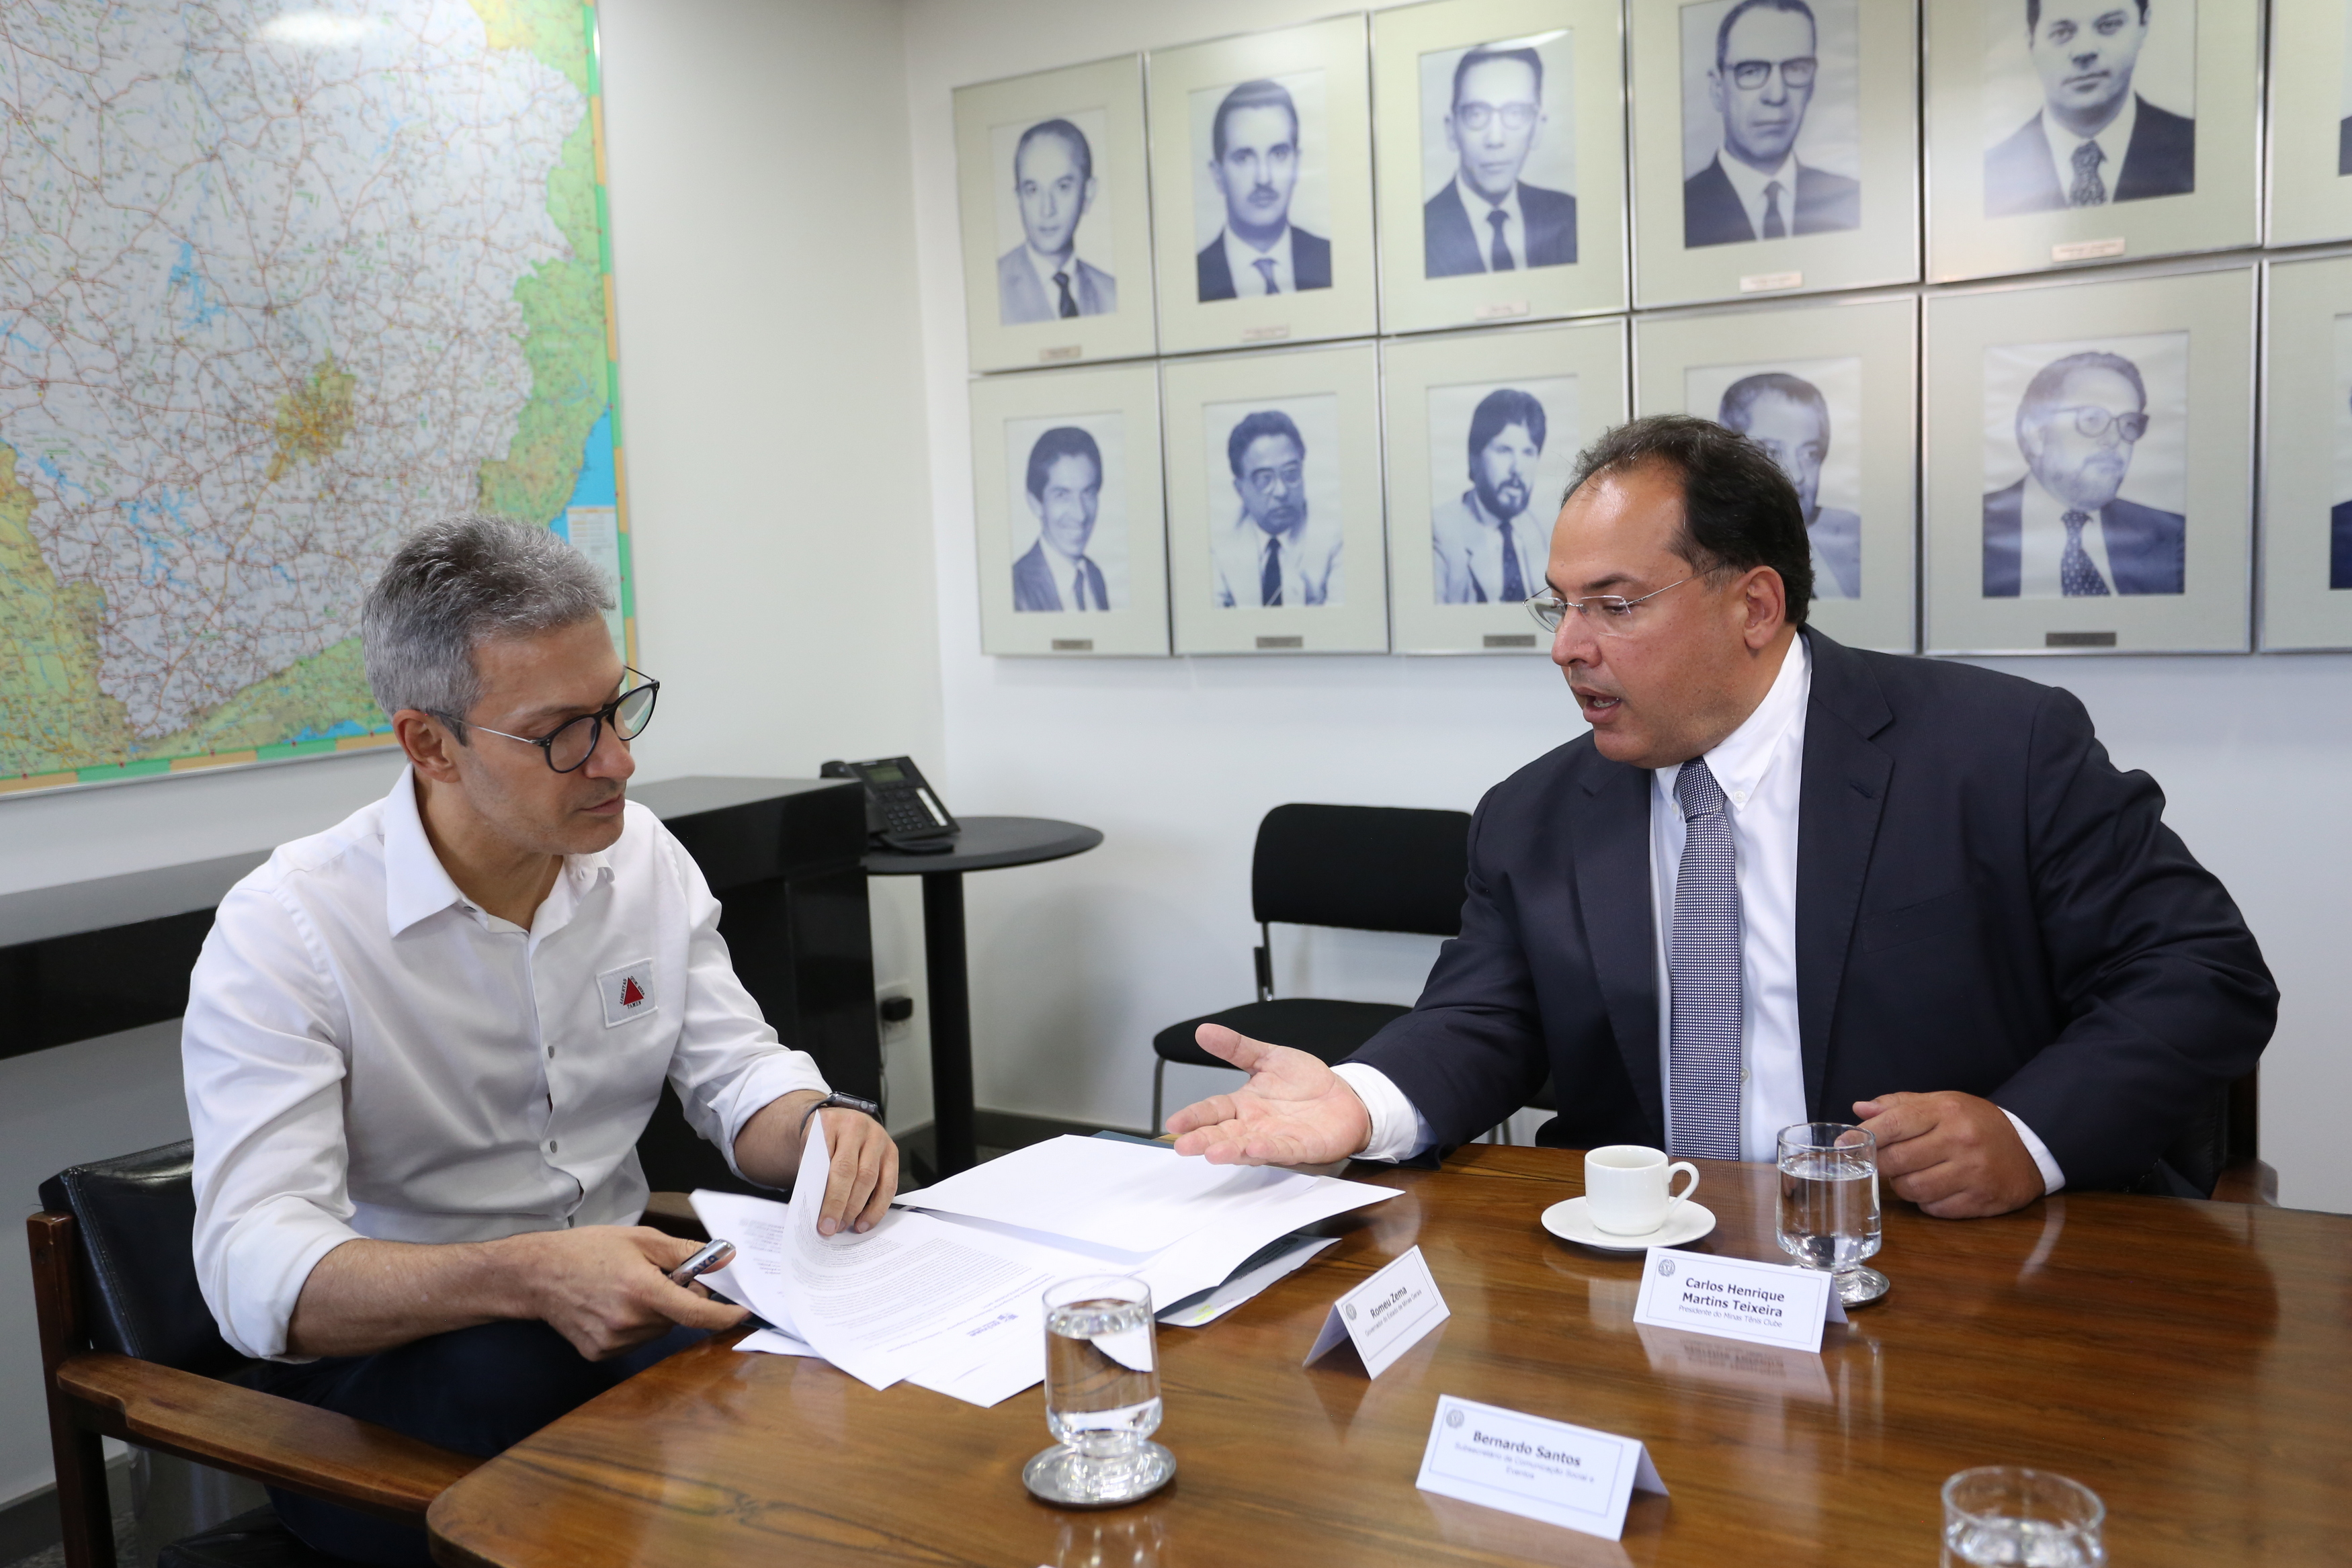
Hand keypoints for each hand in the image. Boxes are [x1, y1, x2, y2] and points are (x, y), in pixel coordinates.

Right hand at [512, 1225, 747, 1359]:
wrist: (537, 1274)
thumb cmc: (588, 1250)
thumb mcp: (641, 1239)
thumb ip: (684, 1253)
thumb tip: (722, 1261)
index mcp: (642, 1291)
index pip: (697, 1314)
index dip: (725, 1316)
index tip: (742, 1312)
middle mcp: (628, 1322)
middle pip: (677, 1318)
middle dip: (680, 1299)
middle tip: (658, 1277)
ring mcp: (612, 1342)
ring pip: (657, 1330)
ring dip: (656, 1313)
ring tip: (627, 1289)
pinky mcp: (599, 1354)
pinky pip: (635, 1341)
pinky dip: (635, 1325)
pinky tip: (612, 1306)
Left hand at [813, 1107, 898, 1236]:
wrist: (837, 1121)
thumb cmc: (821, 1141)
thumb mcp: (809, 1151)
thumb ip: (811, 1176)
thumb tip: (811, 1212)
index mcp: (832, 1124)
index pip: (833, 1165)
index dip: (829, 1198)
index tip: (821, 1222)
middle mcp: (859, 1128)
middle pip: (854, 1173)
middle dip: (843, 1206)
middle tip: (832, 1228)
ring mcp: (878, 1138)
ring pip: (872, 1179)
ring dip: (859, 1208)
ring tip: (846, 1226)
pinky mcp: (891, 1151)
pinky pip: (889, 1184)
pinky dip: (877, 1207)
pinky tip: (865, 1221)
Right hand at [1165, 1024, 1371, 1165]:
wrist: (1344, 1095)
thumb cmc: (1305, 1081)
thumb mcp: (1268, 1056)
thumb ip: (1236, 1047)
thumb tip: (1204, 1030)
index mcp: (1244, 1104)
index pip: (1212, 1110)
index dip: (1194, 1117)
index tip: (1174, 1122)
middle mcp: (1255, 1125)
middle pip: (1223, 1134)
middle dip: (1202, 1140)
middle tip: (1183, 1146)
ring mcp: (1276, 1138)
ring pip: (1247, 1147)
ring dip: (1230, 1150)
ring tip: (1212, 1152)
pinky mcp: (1301, 1146)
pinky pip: (1283, 1149)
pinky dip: (1268, 1150)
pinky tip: (1255, 1148)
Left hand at [1853, 1091, 2045, 1218]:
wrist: (2028, 1147)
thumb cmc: (1975, 1123)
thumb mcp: (1942, 1103)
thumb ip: (1899, 1105)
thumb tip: (1860, 1110)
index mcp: (1947, 1111)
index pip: (1894, 1123)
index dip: (1864, 1136)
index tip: (1843, 1145)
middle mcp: (1961, 1140)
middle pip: (1897, 1160)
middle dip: (1883, 1164)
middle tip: (1887, 1161)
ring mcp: (1973, 1172)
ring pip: (1913, 1189)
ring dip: (1904, 1185)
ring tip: (1915, 1174)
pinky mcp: (1982, 1200)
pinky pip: (1934, 1209)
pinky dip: (1927, 1202)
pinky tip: (1937, 1188)